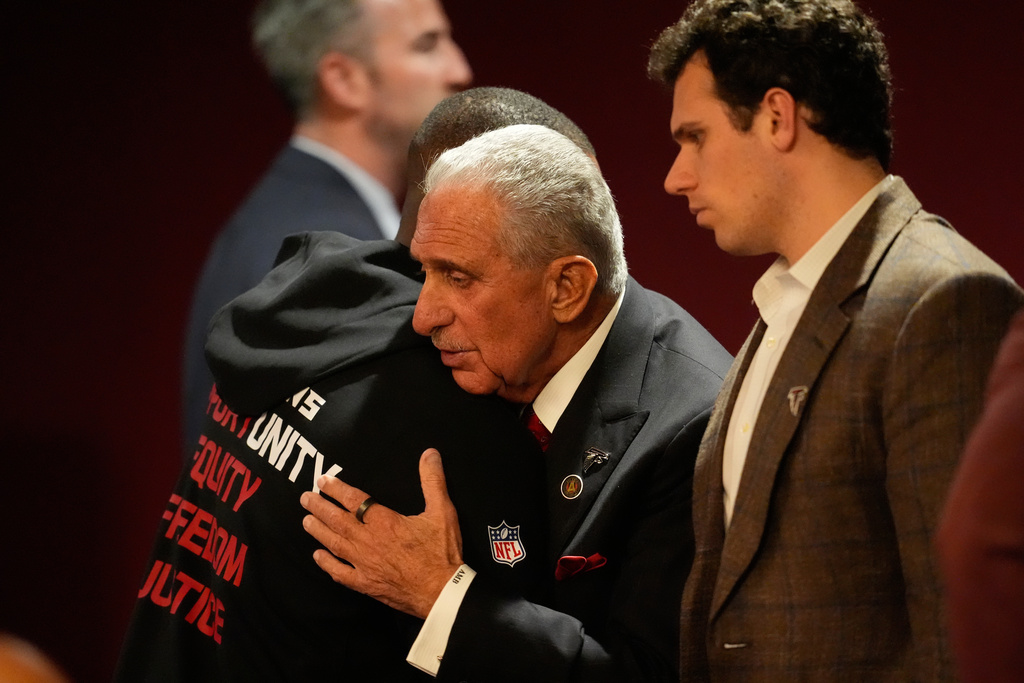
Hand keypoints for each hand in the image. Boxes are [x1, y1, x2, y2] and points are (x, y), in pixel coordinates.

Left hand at [299, 448, 463, 618]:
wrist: (443, 592)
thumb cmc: (441, 552)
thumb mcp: (442, 511)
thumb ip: (433, 481)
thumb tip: (429, 453)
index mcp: (384, 522)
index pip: (354, 500)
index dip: (336, 489)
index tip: (323, 481)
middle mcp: (368, 541)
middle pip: (337, 520)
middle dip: (319, 507)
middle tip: (305, 498)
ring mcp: (364, 564)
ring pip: (334, 544)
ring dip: (318, 531)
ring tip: (305, 520)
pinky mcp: (365, 584)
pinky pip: (340, 573)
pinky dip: (327, 564)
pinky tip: (317, 556)